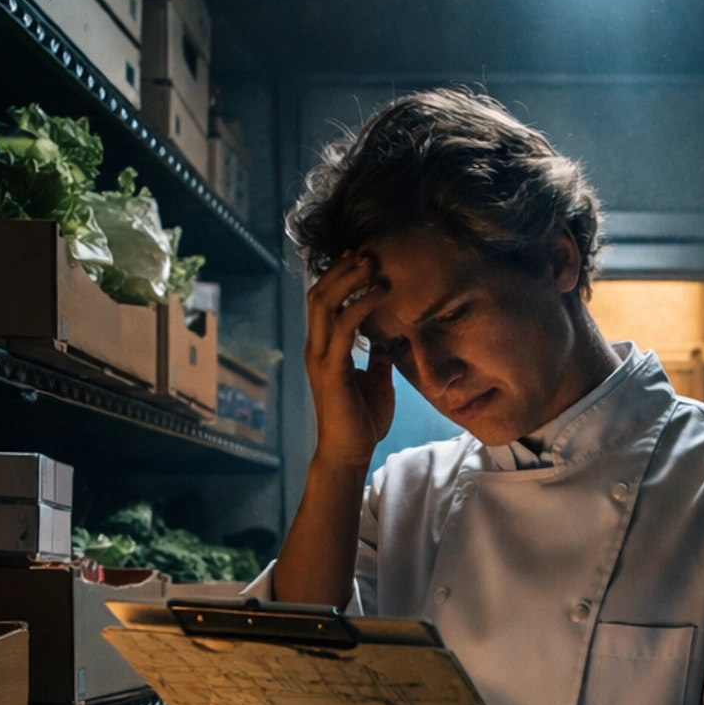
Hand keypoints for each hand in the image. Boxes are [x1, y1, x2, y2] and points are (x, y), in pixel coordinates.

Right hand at [304, 250, 395, 470]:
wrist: (349, 452)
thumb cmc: (361, 420)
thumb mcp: (375, 380)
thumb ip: (376, 358)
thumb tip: (387, 340)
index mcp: (324, 348)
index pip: (322, 301)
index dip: (337, 276)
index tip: (359, 257)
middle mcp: (316, 348)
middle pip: (318, 294)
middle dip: (340, 269)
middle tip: (365, 252)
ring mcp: (321, 357)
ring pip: (325, 303)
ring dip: (349, 279)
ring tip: (371, 263)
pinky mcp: (332, 369)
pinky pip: (343, 327)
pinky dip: (362, 305)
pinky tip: (380, 293)